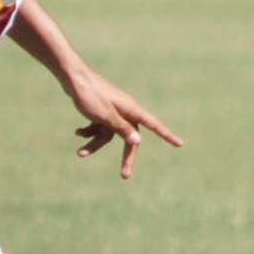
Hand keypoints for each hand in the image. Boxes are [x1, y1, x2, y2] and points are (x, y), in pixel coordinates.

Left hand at [65, 68, 183, 179]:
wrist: (73, 78)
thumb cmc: (91, 96)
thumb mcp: (106, 117)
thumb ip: (122, 129)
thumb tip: (138, 141)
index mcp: (131, 110)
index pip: (154, 125)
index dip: (167, 135)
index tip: (180, 144)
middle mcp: (124, 112)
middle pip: (130, 138)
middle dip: (126, 156)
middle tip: (125, 175)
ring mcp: (112, 112)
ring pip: (109, 135)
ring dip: (95, 144)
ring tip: (80, 153)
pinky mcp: (101, 112)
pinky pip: (99, 128)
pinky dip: (89, 132)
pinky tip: (78, 132)